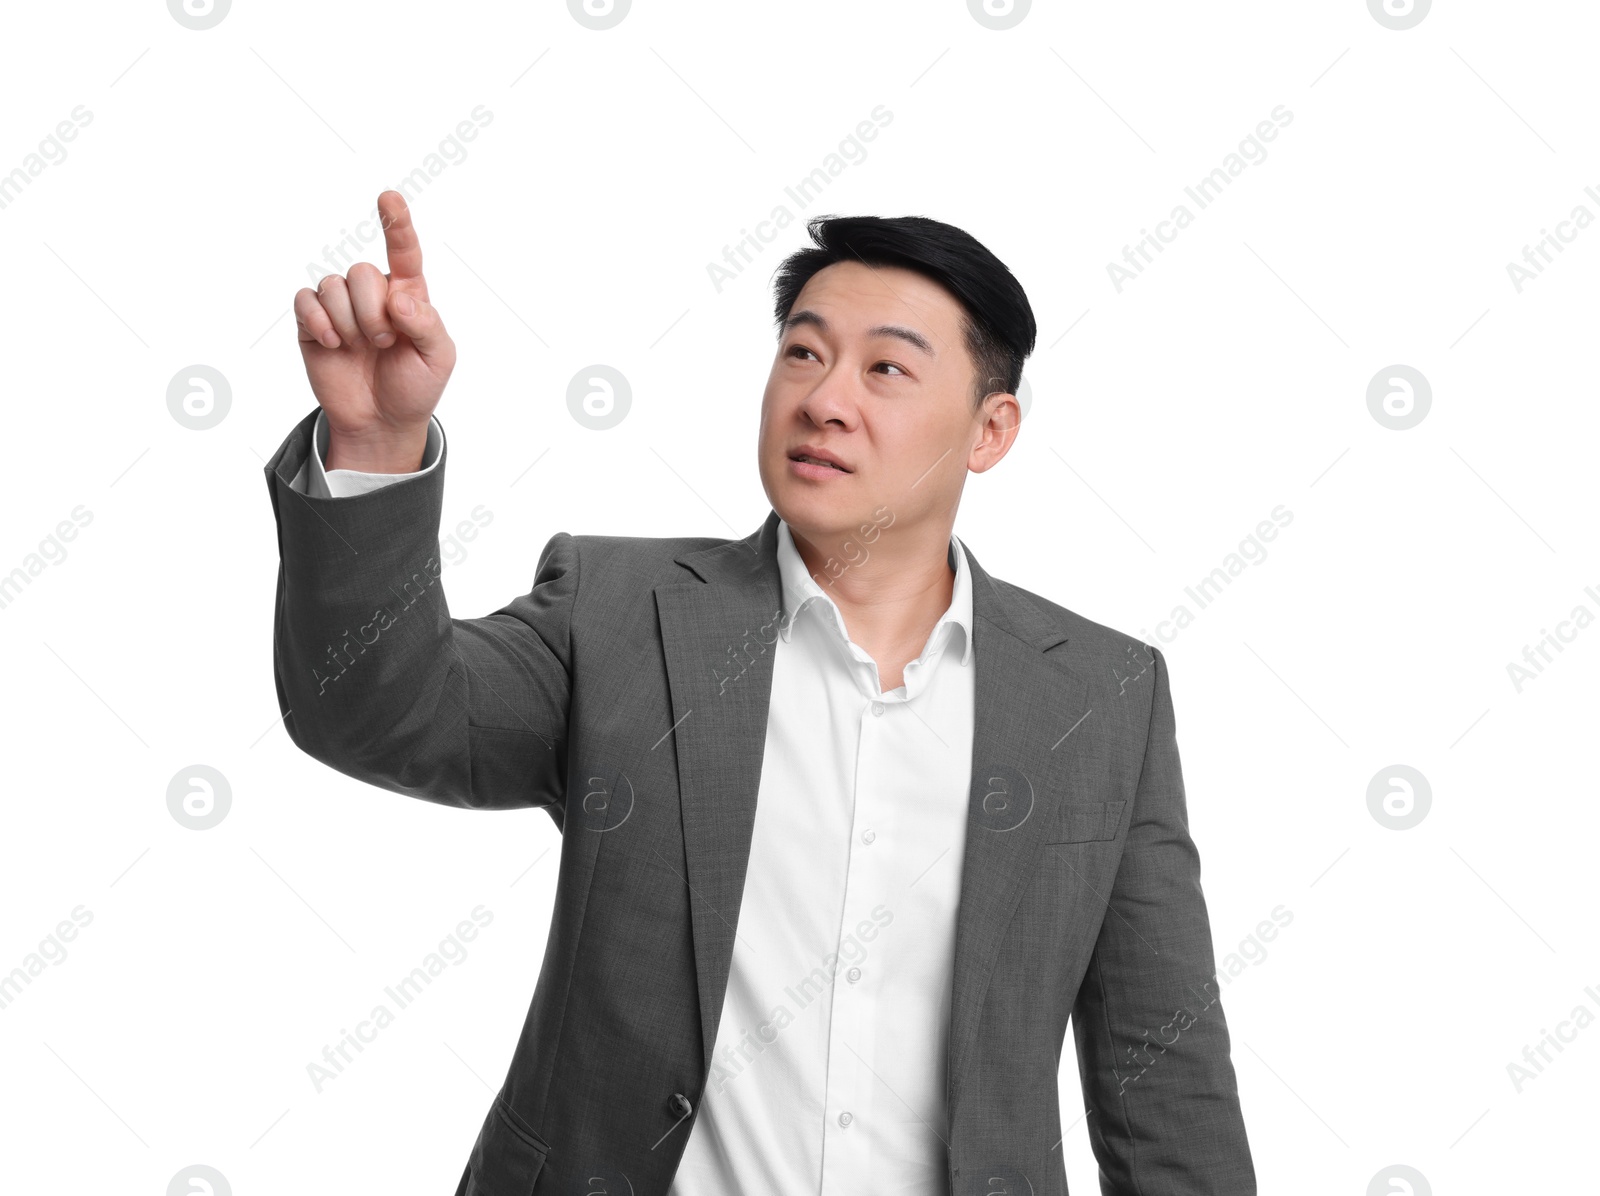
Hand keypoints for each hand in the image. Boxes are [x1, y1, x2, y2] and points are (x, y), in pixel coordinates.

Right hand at [293, 190, 455, 470]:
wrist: (381, 422)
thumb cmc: (414, 387)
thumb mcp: (437, 359)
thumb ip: (427, 324)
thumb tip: (400, 298)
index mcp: (408, 294)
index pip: (404, 251)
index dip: (396, 223)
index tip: (389, 197)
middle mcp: (373, 293)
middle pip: (361, 271)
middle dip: (371, 311)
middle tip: (383, 343)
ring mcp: (341, 307)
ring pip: (333, 285)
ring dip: (348, 322)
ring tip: (361, 347)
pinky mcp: (312, 322)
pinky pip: (305, 300)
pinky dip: (319, 322)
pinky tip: (332, 343)